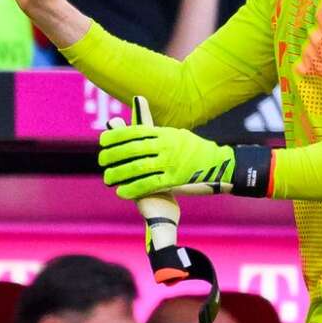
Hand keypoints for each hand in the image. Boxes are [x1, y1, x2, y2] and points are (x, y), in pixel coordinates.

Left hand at [99, 122, 235, 199]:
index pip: (135, 132)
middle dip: (113, 155)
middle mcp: (166, 146)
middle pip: (132, 149)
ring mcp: (170, 163)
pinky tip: (121, 192)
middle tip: (101, 161)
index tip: (103, 140)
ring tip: (107, 178)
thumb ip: (157, 134)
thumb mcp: (177, 135)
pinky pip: (148, 184)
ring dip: (119, 173)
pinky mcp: (174, 180)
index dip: (116, 136)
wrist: (220, 165)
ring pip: (137, 167)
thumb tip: (134, 130)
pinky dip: (132, 188)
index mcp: (165, 133)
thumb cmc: (195, 150)